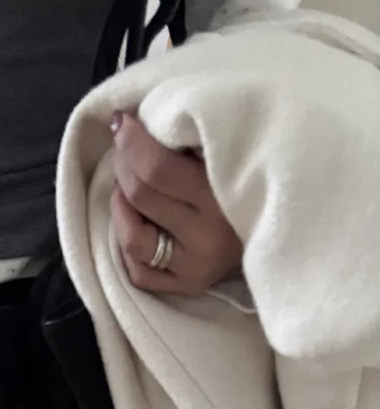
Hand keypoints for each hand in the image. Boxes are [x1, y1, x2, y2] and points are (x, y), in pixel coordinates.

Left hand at [108, 113, 242, 297]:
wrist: (287, 230)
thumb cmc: (251, 177)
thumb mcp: (227, 154)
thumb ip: (190, 138)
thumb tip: (134, 120)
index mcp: (222, 199)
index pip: (157, 168)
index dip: (130, 141)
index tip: (123, 122)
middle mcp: (208, 239)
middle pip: (141, 195)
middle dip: (123, 164)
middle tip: (126, 149)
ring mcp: (197, 268)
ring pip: (133, 238)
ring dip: (121, 206)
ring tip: (130, 187)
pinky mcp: (189, 287)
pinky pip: (140, 272)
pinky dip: (128, 245)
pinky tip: (138, 221)